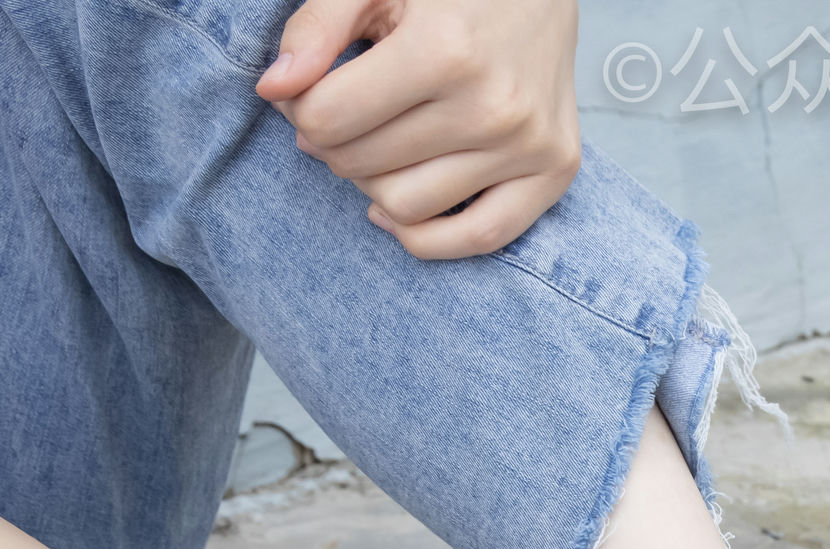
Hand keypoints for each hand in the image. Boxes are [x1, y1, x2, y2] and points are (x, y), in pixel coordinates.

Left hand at [258, 0, 582, 260]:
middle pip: (361, 166)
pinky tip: (395, 208)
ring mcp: (529, 145)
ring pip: (405, 208)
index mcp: (445, 50)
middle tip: (339, 110)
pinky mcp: (556, 170)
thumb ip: (317, 27)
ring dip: (370, 183)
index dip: (298, 105)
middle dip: (331, 142)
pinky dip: (424, 235)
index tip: (306, 86)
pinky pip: (478, 239)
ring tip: (375, 141)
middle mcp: (493, 107)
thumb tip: (274, 90)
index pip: (329, 119)